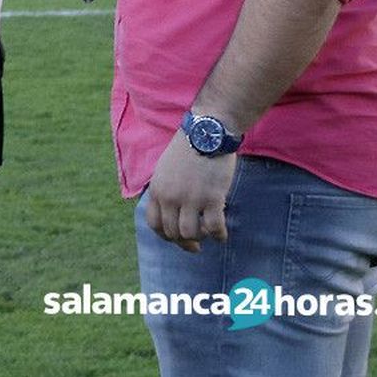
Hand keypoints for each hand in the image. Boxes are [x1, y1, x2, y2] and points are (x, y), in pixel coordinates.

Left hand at [143, 136, 237, 252]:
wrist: (207, 132)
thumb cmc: (188, 149)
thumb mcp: (165, 169)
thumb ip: (165, 190)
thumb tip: (169, 212)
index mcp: (158, 190)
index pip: (154, 224)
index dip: (166, 236)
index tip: (176, 239)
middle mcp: (171, 197)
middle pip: (173, 233)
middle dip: (184, 242)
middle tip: (195, 244)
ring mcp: (191, 198)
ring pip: (191, 234)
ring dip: (201, 237)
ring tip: (208, 233)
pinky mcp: (212, 197)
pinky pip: (214, 228)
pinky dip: (219, 236)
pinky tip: (222, 235)